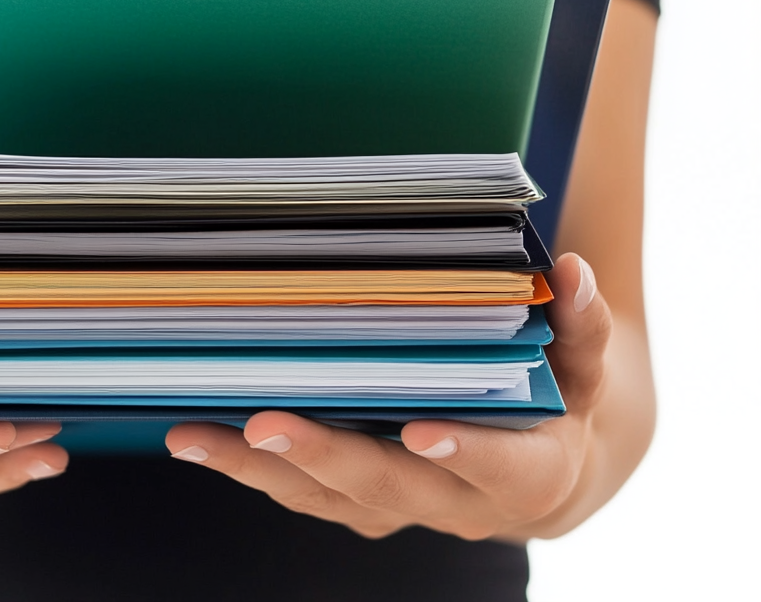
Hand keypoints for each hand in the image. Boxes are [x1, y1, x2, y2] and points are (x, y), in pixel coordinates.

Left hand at [164, 252, 611, 541]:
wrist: (543, 473)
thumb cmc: (562, 407)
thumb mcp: (587, 368)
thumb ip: (582, 327)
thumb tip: (574, 272)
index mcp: (527, 474)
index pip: (499, 467)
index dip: (463, 452)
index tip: (420, 430)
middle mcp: (455, 504)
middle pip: (385, 487)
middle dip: (322, 457)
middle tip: (262, 423)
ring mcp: (400, 507)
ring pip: (325, 499)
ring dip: (258, 470)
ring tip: (193, 436)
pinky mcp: (358, 503)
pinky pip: (301, 493)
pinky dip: (250, 468)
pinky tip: (198, 435)